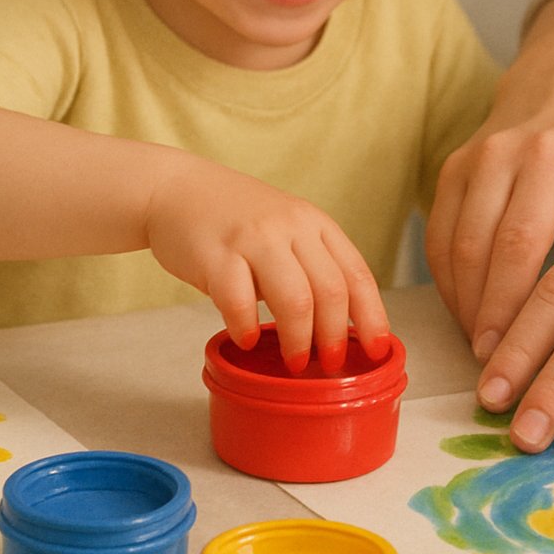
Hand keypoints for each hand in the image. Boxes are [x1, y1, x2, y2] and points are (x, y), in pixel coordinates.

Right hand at [146, 159, 389, 372]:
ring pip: (295, 299)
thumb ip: (309, 264)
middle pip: (331, 290)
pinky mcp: (216, 253)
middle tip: (328, 365)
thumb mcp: (285, 228)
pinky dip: (247, 327)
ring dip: (299, 339)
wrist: (175, 188)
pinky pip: (239, 301)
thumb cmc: (234, 219)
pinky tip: (248, 340)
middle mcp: (291, 227)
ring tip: (294, 363)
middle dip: (335, 336)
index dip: (373, 317)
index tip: (378, 349)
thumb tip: (335, 325)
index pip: (357, 274)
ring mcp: (254, 238)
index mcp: (315, 223)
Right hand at [424, 82, 553, 360]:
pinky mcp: (447, 170)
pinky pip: (437, 238)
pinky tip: (467, 315)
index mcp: (553, 158)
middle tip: (491, 367)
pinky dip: (448, 282)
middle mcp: (502, 153)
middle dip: (480, 315)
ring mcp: (468, 159)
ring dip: (461, 304)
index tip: (508, 355)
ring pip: (449, 246)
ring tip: (481, 349)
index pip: (520, 244)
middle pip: (478, 249)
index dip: (509, 306)